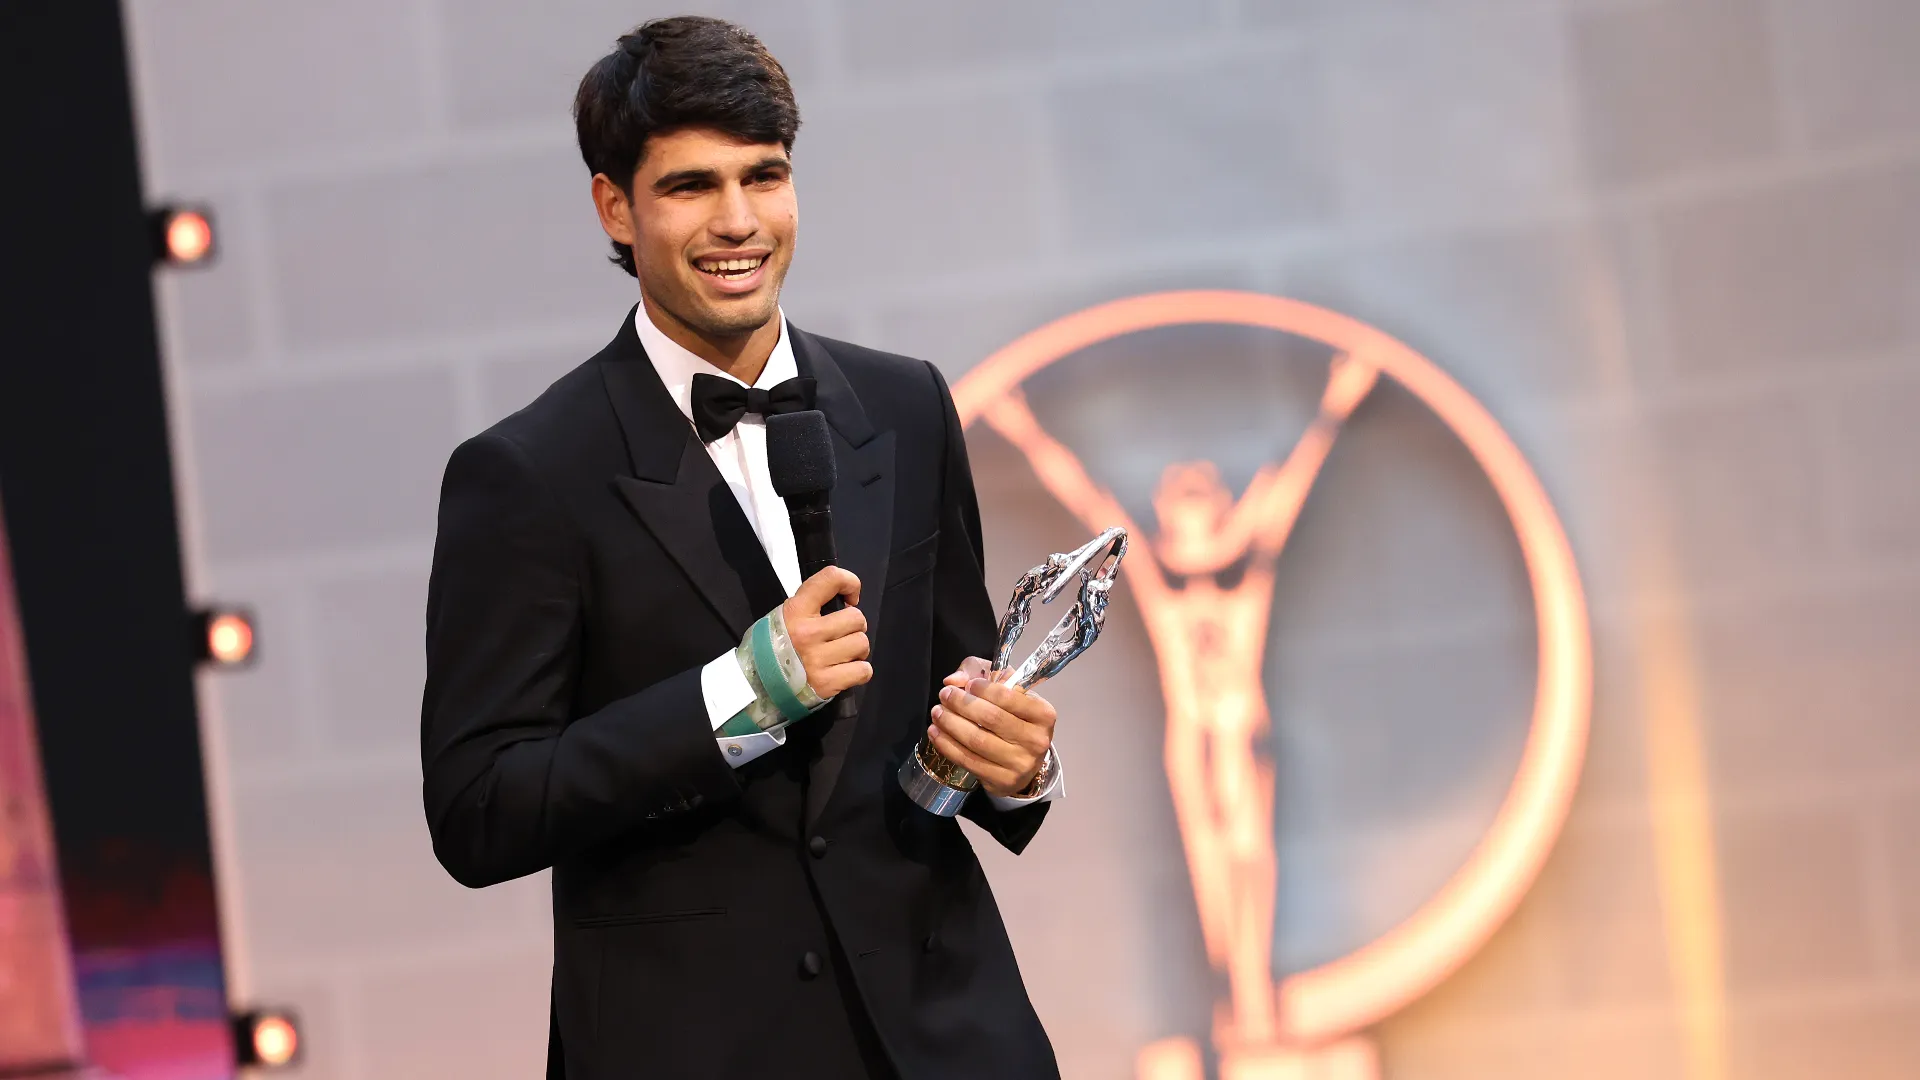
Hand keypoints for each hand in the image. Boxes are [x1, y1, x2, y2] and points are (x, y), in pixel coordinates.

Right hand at [783, 567, 870, 698]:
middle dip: (854, 626)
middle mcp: (808, 633)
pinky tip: (844, 671)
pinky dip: (859, 671)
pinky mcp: (826, 683)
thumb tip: (843, 603)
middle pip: (856, 618)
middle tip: (841, 634)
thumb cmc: (773, 648)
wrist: (757, 686)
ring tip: (841, 654)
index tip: (850, 596)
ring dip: (856, 650)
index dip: (849, 582)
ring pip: (862, 644)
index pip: (830, 579)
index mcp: (796, 611)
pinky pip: (863, 671)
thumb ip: (810, 605)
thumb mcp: (783, 616)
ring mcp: (817, 660)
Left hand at [928, 656, 1055, 797]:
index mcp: (1043, 714)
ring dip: (950, 724)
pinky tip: (936, 733)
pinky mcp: (1002, 781)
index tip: (967, 684)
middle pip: (990, 718)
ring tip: (937, 713)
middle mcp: (1036, 740)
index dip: (983, 688)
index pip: (1008, 696)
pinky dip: (947, 745)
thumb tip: (954, 679)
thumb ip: (982, 674)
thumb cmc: (1015, 720)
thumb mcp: (1007, 691)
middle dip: (961, 704)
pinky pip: (968, 760)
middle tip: (945, 695)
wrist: (1024, 762)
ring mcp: (1020, 764)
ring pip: (977, 740)